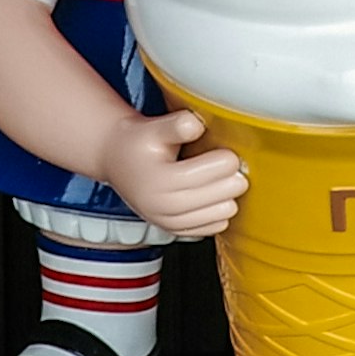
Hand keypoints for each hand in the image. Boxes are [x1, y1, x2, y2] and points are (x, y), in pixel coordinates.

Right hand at [99, 101, 249, 238]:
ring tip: (230, 180)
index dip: (222, 165)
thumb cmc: (137, 142)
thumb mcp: (153, 127)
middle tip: (238, 167)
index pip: (199, 177)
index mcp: (157, 180)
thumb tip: (197, 125)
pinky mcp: (175, 230)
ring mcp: (168, 222)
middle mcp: (161, 206)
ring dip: (229, 199)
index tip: (233, 155)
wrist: (117, 160)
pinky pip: (210, 229)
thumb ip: (176, 125)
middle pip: (211, 200)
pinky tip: (222, 198)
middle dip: (231, 182)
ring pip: (216, 218)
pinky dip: (220, 215)